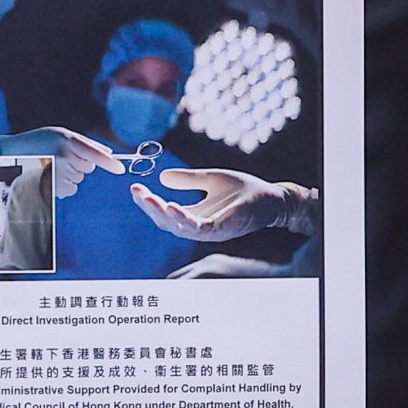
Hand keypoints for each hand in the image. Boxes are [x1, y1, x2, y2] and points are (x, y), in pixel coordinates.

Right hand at [124, 165, 315, 240]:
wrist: (272, 198)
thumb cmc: (244, 190)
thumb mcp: (211, 179)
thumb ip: (188, 179)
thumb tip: (162, 177)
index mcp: (194, 216)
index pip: (165, 213)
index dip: (149, 202)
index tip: (134, 188)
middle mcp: (199, 227)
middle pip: (167, 223)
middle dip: (149, 208)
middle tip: (135, 192)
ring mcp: (211, 230)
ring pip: (179, 227)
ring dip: (161, 213)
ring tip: (147, 199)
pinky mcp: (223, 228)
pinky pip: (199, 227)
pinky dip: (184, 218)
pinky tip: (171, 206)